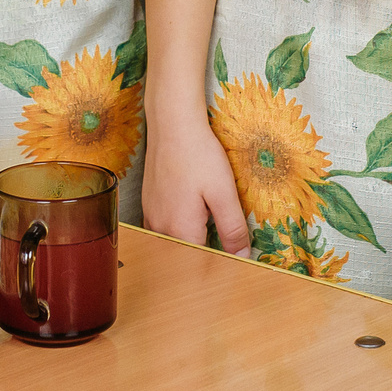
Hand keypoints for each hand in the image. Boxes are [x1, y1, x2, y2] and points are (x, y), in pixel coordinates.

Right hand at [144, 127, 249, 254]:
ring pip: (172, 244)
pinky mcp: (149, 205)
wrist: (172, 126)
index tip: (234, 261)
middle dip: (203, 257)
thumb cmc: (198, 154)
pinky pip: (163, 229)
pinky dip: (178, 230)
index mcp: (181, 230)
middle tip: (225, 248)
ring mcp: (151, 216)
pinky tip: (191, 217)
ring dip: (190, 243)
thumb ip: (233, 229)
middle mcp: (160, 228)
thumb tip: (242, 256)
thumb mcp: (224, 193)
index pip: (201, 263)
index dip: (220, 264)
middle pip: (184, 256)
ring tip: (209, 232)